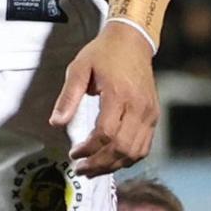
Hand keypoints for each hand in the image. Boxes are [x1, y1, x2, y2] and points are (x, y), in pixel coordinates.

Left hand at [50, 24, 157, 174]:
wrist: (133, 42)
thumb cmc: (104, 54)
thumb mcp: (79, 69)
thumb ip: (68, 97)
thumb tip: (56, 123)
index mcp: (119, 94)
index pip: (106, 134)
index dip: (89, 150)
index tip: (73, 154)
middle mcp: (138, 106)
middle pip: (121, 148)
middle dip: (99, 164)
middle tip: (81, 169)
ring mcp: (149, 113)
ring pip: (135, 152)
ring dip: (113, 166)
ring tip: (94, 169)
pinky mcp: (153, 116)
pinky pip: (144, 146)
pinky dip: (128, 159)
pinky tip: (112, 160)